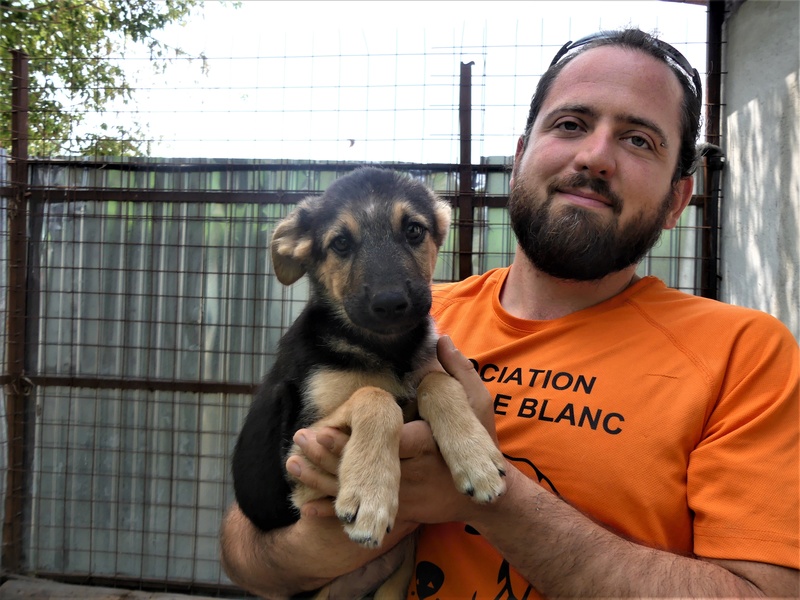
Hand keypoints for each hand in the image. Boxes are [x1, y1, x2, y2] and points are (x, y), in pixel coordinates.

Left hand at [288, 335, 501, 524]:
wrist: (486, 496)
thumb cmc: (482, 443)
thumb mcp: (478, 403)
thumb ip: (458, 371)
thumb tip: (441, 338)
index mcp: (428, 444)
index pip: (390, 443)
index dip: (357, 440)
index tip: (328, 429)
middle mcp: (411, 473)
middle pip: (365, 468)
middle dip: (330, 456)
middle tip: (301, 441)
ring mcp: (402, 496)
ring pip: (357, 491)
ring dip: (323, 478)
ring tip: (292, 463)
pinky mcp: (396, 510)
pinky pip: (360, 511)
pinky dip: (332, 511)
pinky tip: (304, 505)